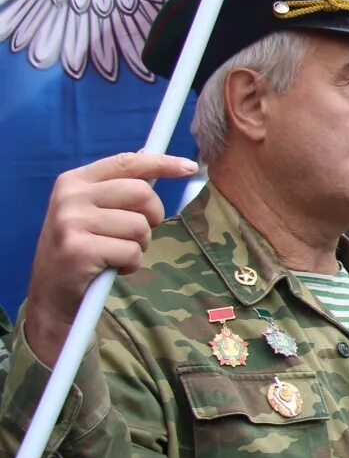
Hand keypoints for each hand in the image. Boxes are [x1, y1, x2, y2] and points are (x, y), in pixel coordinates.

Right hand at [19, 151, 197, 364]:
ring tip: (116, 253)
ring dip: (139, 246)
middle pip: (142, 193)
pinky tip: (112, 268)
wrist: (51, 295)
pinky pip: (132, 252)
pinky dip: (131, 264)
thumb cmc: (81, 250)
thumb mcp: (90, 212)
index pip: (126, 162)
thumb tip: (157, 162)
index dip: (162, 163)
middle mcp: (70, 197)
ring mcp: (71, 223)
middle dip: (153, 217)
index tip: (189, 167)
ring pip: (140, 226)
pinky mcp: (79, 250)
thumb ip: (117, 190)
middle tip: (138, 234)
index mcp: (73, 181)